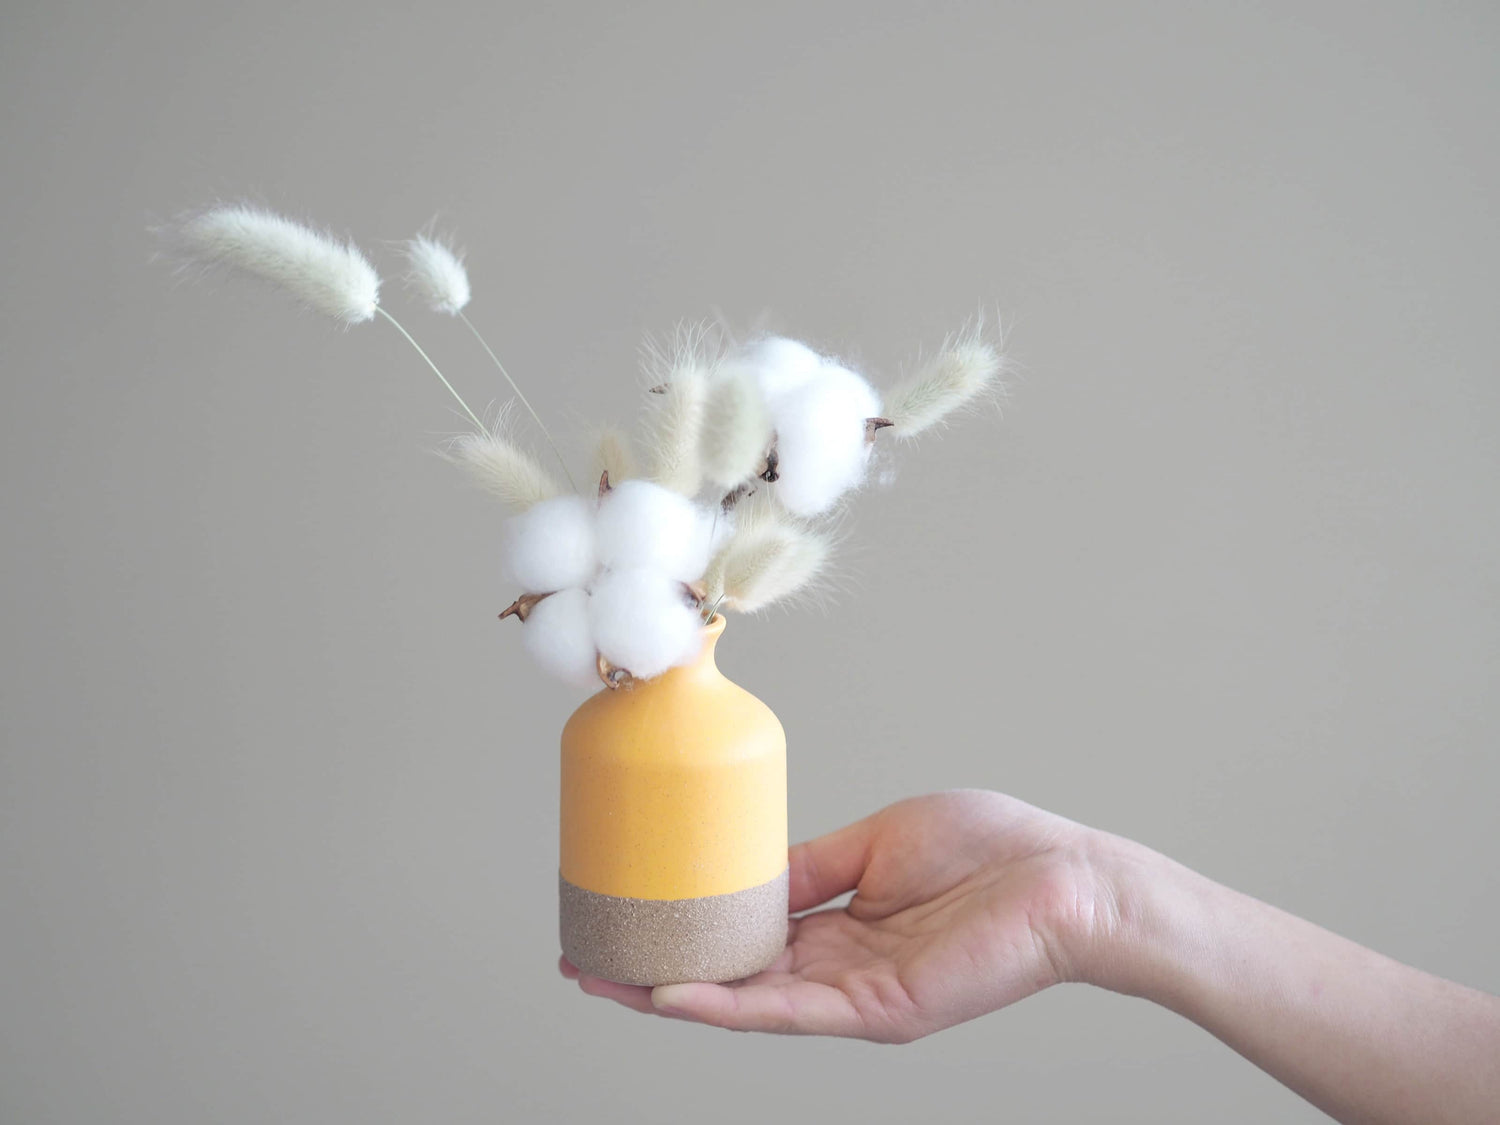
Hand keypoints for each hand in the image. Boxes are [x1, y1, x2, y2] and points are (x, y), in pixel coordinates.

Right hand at [560, 789, 1123, 1040]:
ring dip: (670, 996)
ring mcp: (855, 993)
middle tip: (585, 957)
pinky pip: (788, 1012)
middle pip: (732, 977)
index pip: (746, 934)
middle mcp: (838, 965)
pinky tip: (671, 997)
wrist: (1065, 877)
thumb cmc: (989, 849)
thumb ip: (811, 863)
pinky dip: (727, 1008)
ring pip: (746, 1002)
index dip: (686, 930)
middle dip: (658, 970)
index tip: (627, 913)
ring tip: (604, 979)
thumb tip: (748, 867)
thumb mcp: (875, 840)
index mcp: (839, 919)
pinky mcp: (878, 1010)